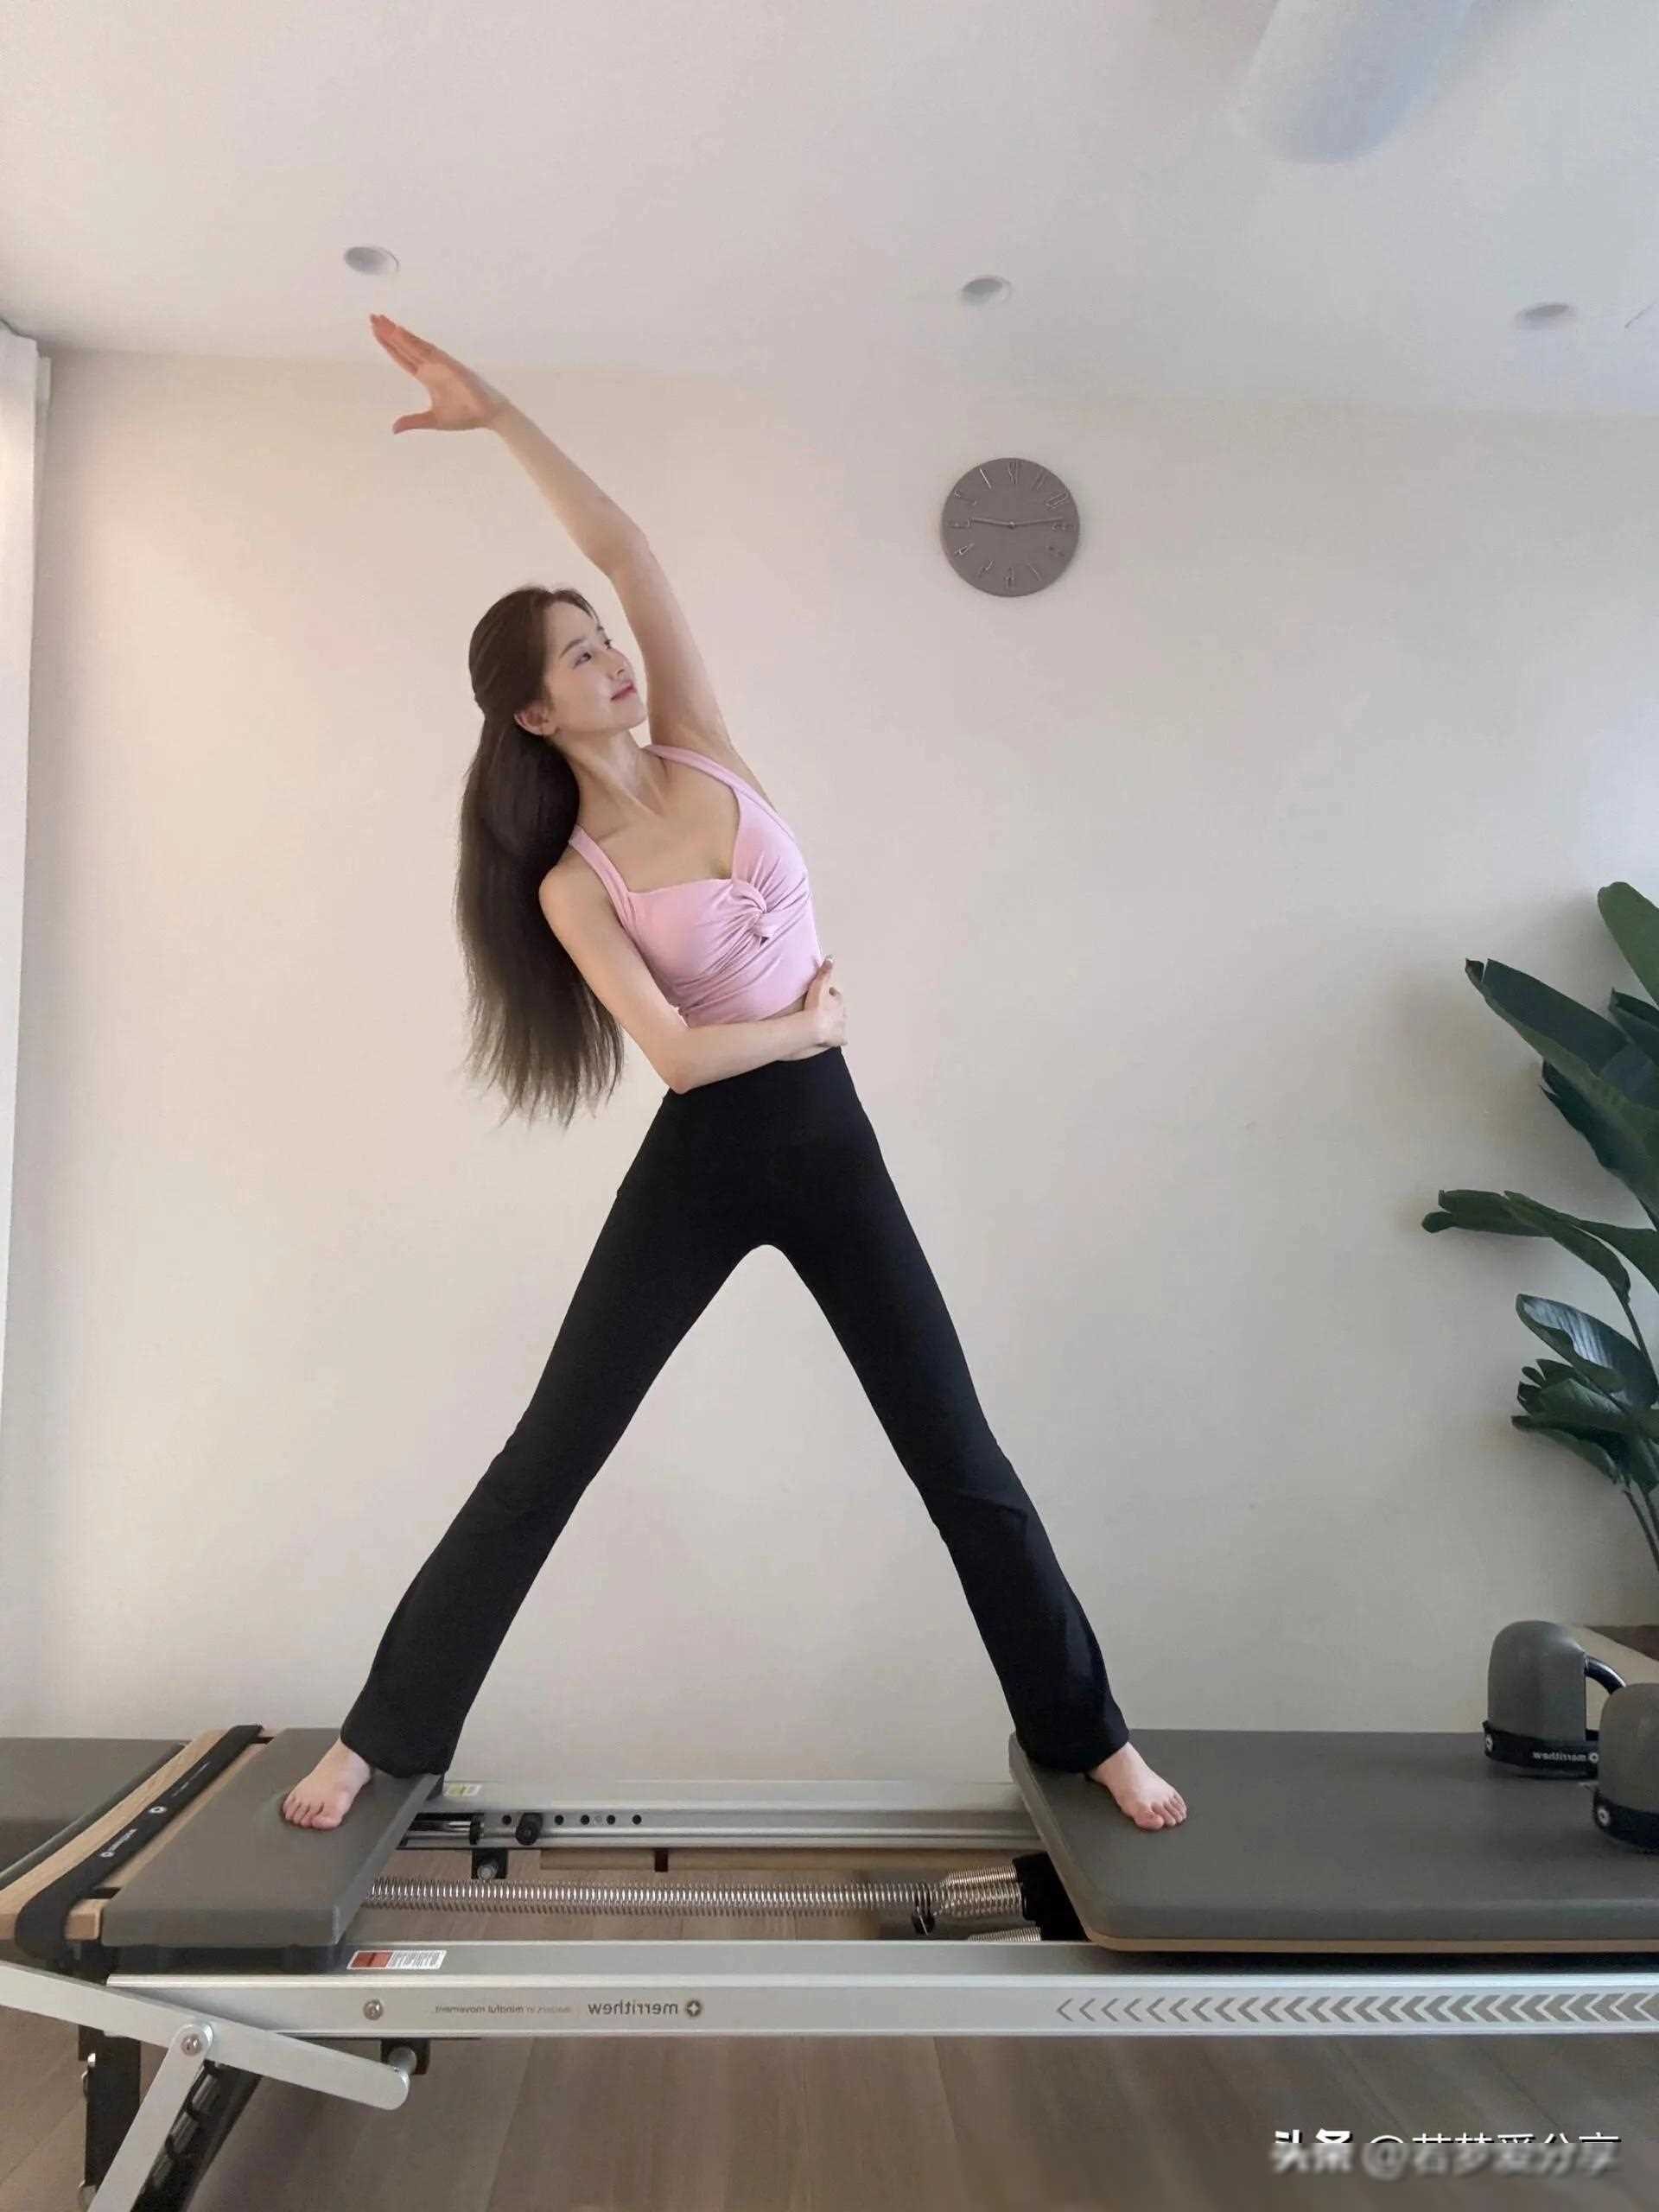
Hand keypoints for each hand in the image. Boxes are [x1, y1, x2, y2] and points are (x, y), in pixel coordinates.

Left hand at [369, 315, 510, 433]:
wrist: (487, 415)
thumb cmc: (464, 416)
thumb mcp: (433, 420)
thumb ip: (413, 421)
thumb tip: (394, 429)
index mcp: (426, 377)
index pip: (402, 358)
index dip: (388, 346)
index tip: (375, 332)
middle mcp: (431, 366)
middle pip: (405, 346)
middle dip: (388, 332)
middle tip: (372, 317)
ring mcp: (439, 363)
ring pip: (413, 344)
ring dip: (397, 332)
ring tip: (381, 320)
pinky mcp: (448, 364)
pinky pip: (427, 350)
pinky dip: (413, 341)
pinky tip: (400, 332)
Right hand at [803, 954, 844, 1050]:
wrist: (813, 1026)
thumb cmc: (814, 1005)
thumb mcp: (818, 985)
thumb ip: (824, 971)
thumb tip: (831, 956)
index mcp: (838, 1001)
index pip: (835, 996)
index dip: (829, 996)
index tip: (822, 996)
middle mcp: (842, 1014)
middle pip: (839, 1010)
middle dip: (834, 1010)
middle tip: (823, 1011)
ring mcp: (841, 1027)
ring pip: (841, 1024)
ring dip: (835, 1023)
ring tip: (826, 1025)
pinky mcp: (839, 1039)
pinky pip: (840, 1039)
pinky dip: (837, 1039)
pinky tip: (833, 1040)